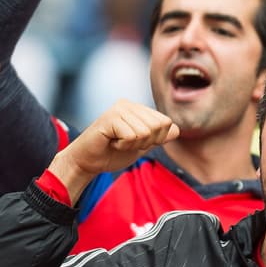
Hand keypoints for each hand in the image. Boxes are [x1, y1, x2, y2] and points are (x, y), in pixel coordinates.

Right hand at [49, 100, 178, 196]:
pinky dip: (123, 145)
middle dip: (145, 142)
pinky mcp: (110, 117)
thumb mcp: (141, 147)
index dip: (156, 140)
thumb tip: (177, 129)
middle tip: (126, 143)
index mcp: (139, 109)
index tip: (136, 143)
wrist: (88, 162)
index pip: (167, 123)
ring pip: (145, 132)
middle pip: (158, 126)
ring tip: (117, 142)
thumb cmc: (112, 154)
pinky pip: (132, 136)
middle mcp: (130, 104)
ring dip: (132, 145)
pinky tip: (111, 142)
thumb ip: (158, 138)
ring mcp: (119, 109)